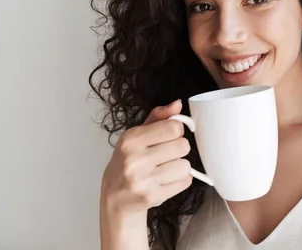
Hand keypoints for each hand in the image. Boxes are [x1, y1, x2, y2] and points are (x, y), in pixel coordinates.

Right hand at [100, 100, 192, 218]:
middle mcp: (135, 159)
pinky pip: (185, 182)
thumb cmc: (128, 162)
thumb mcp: (137, 135)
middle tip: (167, 154)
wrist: (115, 197)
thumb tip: (178, 104)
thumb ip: (158, 117)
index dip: (176, 131)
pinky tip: (166, 180)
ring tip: (166, 168)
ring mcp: (143, 180)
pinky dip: (181, 180)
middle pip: (183, 146)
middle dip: (179, 149)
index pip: (173, 127)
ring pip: (185, 165)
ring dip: (180, 166)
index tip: (169, 136)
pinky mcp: (153, 196)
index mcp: (131, 139)